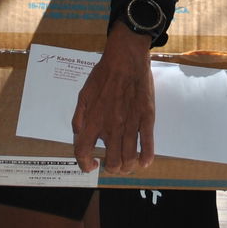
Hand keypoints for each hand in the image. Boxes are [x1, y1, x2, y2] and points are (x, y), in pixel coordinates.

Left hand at [72, 21, 154, 173]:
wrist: (125, 58)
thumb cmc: (103, 75)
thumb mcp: (83, 94)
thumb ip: (79, 116)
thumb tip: (78, 134)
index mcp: (93, 120)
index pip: (83, 152)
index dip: (85, 165)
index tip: (91, 164)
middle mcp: (111, 127)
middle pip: (112, 163)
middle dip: (112, 168)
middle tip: (112, 163)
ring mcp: (130, 124)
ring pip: (129, 159)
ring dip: (127, 167)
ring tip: (126, 164)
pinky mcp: (146, 118)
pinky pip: (148, 145)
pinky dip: (146, 158)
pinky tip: (143, 161)